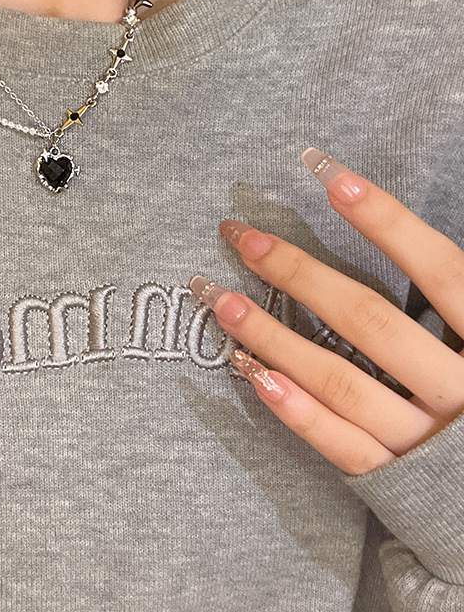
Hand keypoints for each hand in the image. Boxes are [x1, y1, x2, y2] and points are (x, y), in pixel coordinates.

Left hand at [189, 147, 463, 476]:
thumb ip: (456, 292)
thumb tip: (407, 233)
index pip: (441, 270)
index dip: (386, 220)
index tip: (327, 174)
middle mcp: (463, 391)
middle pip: (370, 321)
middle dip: (298, 272)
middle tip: (239, 234)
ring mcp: (429, 442)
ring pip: (341, 381)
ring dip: (273, 336)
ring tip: (218, 298)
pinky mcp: (401, 483)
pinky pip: (343, 445)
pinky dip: (296, 410)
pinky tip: (251, 372)